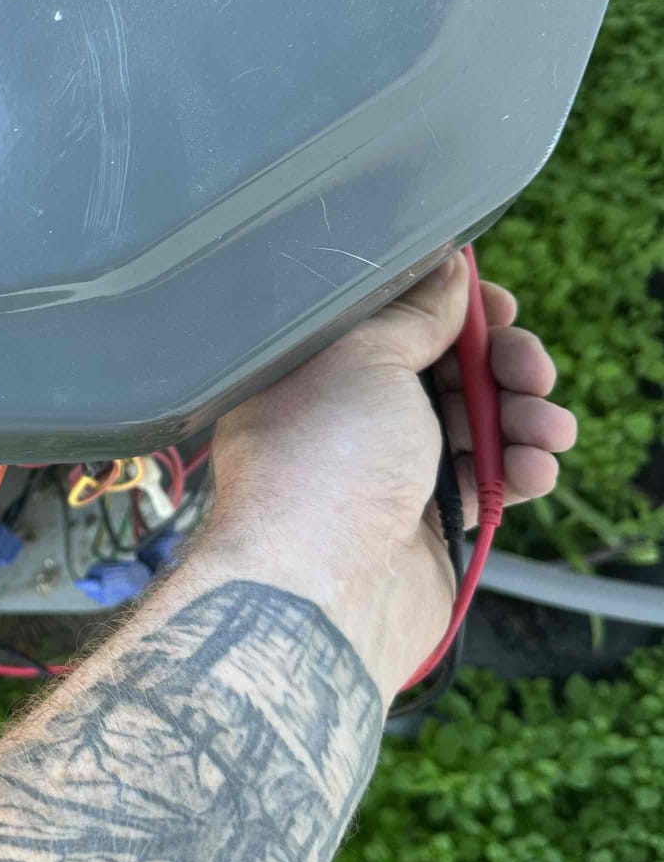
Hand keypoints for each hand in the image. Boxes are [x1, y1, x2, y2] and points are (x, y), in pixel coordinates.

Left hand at [207, 255, 575, 692]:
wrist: (321, 588)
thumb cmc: (323, 462)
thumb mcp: (364, 357)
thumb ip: (412, 314)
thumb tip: (446, 273)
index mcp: (314, 370)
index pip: (392, 322)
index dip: (450, 310)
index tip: (496, 307)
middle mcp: (346, 419)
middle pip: (444, 371)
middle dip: (502, 364)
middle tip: (532, 368)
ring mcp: (388, 473)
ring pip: (475, 426)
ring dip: (523, 419)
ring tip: (547, 428)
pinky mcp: (426, 525)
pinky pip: (486, 483)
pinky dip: (519, 472)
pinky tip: (537, 469)